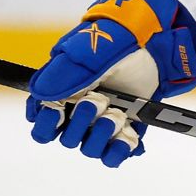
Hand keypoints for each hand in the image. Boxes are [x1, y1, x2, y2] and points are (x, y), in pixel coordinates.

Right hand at [25, 0, 195, 166]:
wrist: (153, 41)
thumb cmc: (114, 43)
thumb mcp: (84, 54)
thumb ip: (60, 76)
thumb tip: (42, 99)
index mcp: (62, 94)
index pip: (42, 125)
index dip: (47, 124)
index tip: (59, 111)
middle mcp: (80, 111)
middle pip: (67, 139)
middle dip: (81, 123)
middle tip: (98, 100)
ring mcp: (103, 121)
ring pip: (90, 148)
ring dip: (101, 136)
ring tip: (117, 115)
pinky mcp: (127, 127)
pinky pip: (115, 154)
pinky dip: (119, 151)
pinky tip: (127, 139)